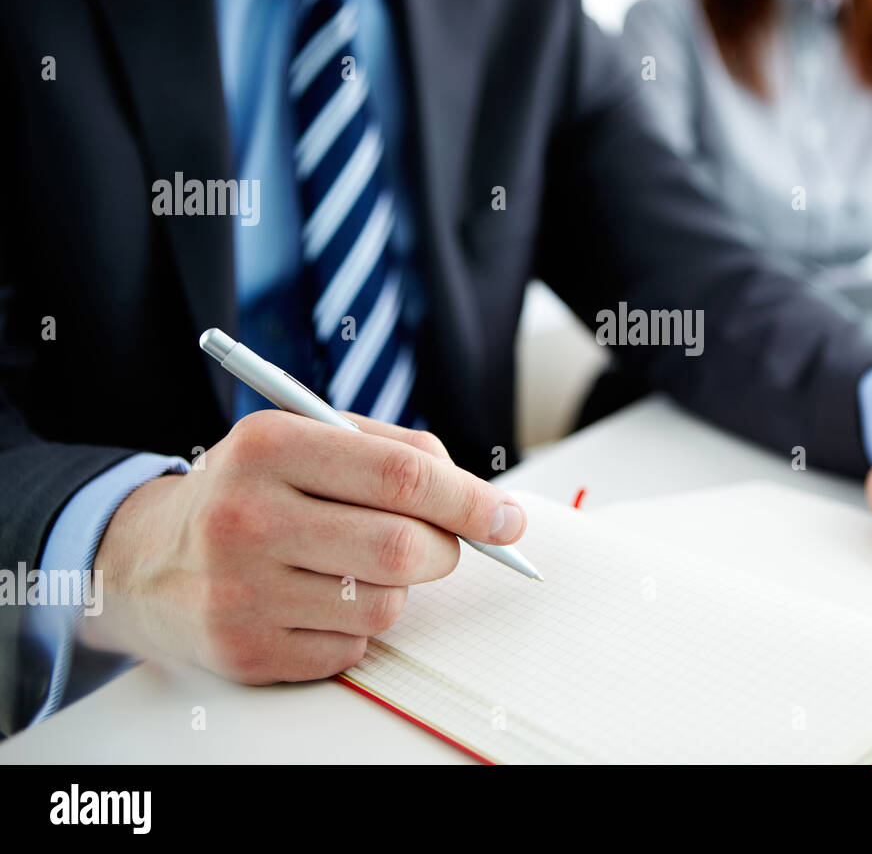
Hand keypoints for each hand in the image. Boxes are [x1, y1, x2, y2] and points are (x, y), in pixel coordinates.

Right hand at [82, 410, 526, 682]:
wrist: (143, 560)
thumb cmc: (251, 491)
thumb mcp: (305, 440)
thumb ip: (394, 452)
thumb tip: (481, 500)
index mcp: (268, 446)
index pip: (401, 476)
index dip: (470, 500)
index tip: (508, 519)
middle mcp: (246, 518)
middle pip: (401, 548)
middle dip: (444, 551)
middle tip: (441, 545)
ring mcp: (240, 592)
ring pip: (385, 606)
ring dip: (394, 590)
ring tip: (350, 567)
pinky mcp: (243, 652)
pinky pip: (352, 650)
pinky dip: (355, 629)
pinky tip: (314, 602)